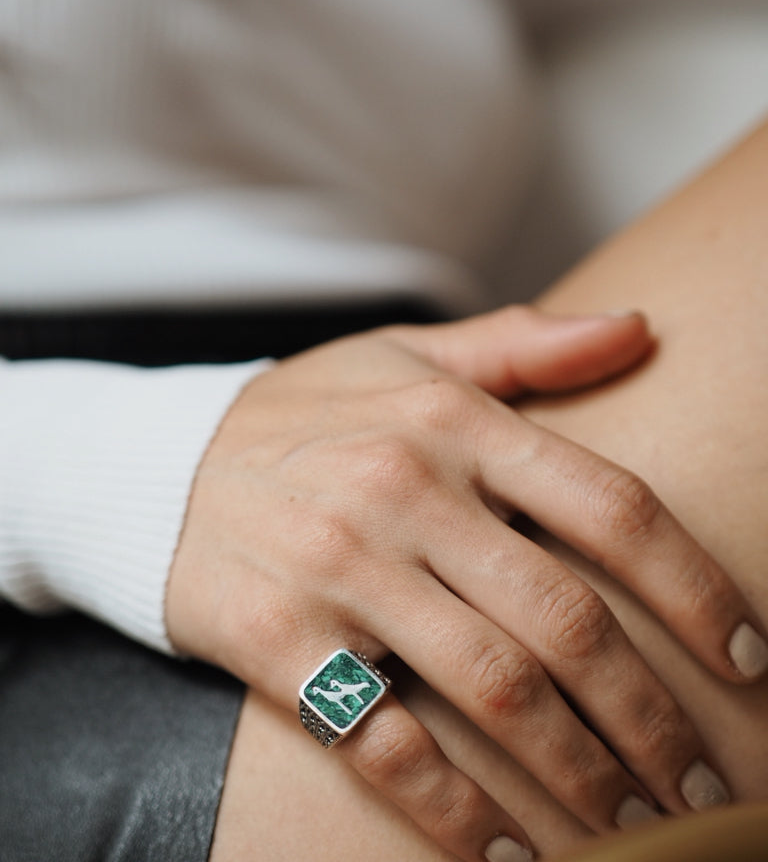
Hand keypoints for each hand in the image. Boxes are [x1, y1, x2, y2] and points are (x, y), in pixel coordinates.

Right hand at [167, 306, 761, 860]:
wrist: (155, 465)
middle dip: (650, 715)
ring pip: (494, 688)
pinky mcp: (277, 637)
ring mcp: (338, 566)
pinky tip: (510, 852)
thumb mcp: (406, 355)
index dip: (696, 589)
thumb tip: (638, 327)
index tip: (746, 657)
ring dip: (579, 774)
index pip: (609, 506)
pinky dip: (458, 812)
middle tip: (700, 778)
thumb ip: (523, 345)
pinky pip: (386, 742)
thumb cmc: (307, 412)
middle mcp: (402, 488)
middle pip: (565, 618)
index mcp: (450, 418)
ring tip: (634, 824)